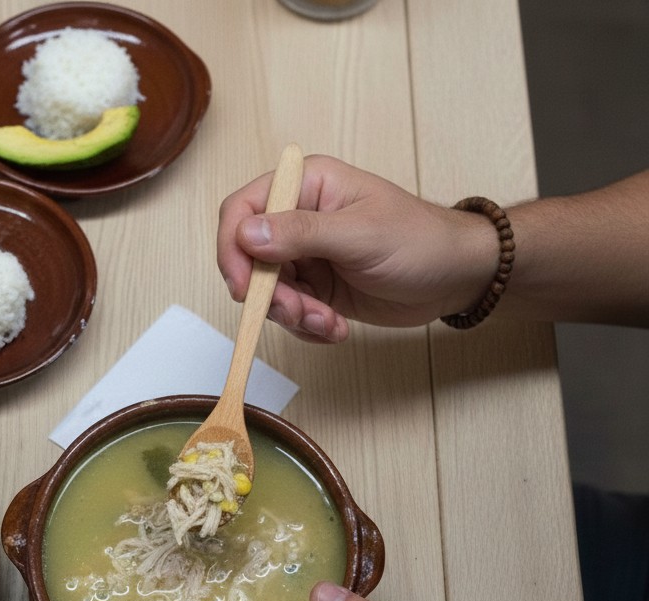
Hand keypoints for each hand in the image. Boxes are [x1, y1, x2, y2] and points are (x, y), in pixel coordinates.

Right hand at [217, 155, 496, 342]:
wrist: (455, 277)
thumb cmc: (420, 241)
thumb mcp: (359, 235)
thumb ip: (300, 233)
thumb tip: (247, 234)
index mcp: (306, 186)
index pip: (242, 210)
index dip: (232, 249)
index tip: (243, 287)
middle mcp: (298, 218)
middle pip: (249, 260)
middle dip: (270, 295)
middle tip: (301, 312)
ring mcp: (305, 255)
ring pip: (268, 293)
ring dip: (294, 316)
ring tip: (328, 323)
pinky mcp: (315, 288)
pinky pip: (289, 313)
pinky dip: (307, 327)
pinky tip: (336, 327)